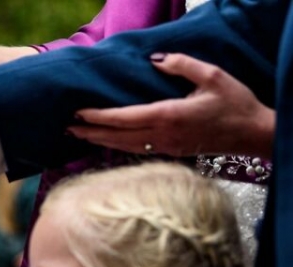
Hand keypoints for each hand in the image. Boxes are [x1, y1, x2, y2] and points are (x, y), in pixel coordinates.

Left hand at [66, 53, 274, 157]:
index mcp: (169, 116)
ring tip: (78, 135)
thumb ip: (183, 65)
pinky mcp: (170, 152)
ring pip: (123, 147)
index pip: (124, 119)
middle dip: (90, 132)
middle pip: (117, 137)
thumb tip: (155, 60)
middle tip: (66, 127)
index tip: (78, 114)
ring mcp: (165, 147)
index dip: (98, 117)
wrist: (252, 134)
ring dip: (99, 141)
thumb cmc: (235, 104)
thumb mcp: (213, 76)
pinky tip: (105, 142)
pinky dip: (116, 147)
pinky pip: (135, 150)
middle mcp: (162, 136)